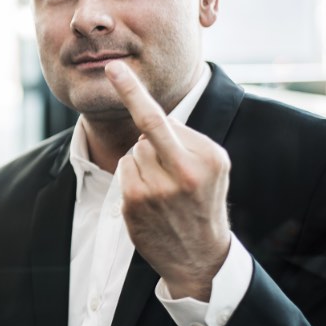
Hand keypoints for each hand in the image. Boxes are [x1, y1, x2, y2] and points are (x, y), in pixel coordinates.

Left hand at [105, 61, 231, 299]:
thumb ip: (185, 139)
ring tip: (164, 188)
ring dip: (143, 162)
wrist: (201, 257)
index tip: (113, 68)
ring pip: (133, 151)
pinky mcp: (134, 203)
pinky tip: (150, 198)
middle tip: (154, 141)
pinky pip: (124, 170)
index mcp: (207, 157)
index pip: (160, 117)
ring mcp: (156, 189)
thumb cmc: (204, 202)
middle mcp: (183, 171)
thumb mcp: (212, 167)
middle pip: (145, 131)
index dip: (132, 91)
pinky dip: (132, 177)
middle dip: (149, 138)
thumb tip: (149, 118)